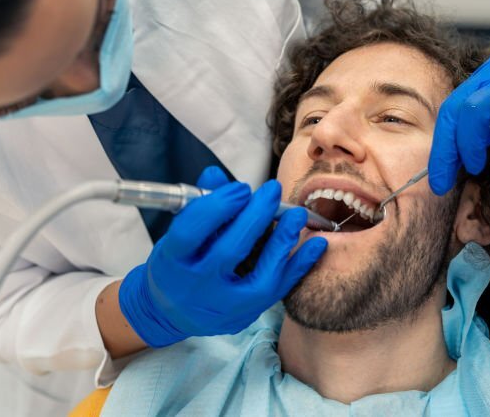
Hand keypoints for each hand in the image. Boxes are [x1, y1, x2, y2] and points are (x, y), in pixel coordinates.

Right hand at [118, 166, 326, 346]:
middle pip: (229, 251)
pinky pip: (279, 289)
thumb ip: (199, 203)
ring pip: (259, 276)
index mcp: (173, 259)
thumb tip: (215, 174)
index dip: (218, 206)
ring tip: (298, 215)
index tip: (241, 187)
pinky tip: (317, 243)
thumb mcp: (180, 232)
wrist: (172, 311)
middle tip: (272, 191)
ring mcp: (223, 304)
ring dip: (282, 242)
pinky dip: (300, 265)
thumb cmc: (179, 261)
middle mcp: (196, 286)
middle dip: (255, 217)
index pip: (192, 231)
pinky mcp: (246, 313)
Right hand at [428, 48, 489, 193]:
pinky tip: (456, 161)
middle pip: (455, 108)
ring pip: (455, 111)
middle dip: (445, 147)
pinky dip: (460, 137)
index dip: (468, 140)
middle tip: (439, 182)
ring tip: (442, 178)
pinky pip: (467, 112)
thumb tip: (475, 147)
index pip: (476, 106)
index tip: (474, 168)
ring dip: (447, 145)